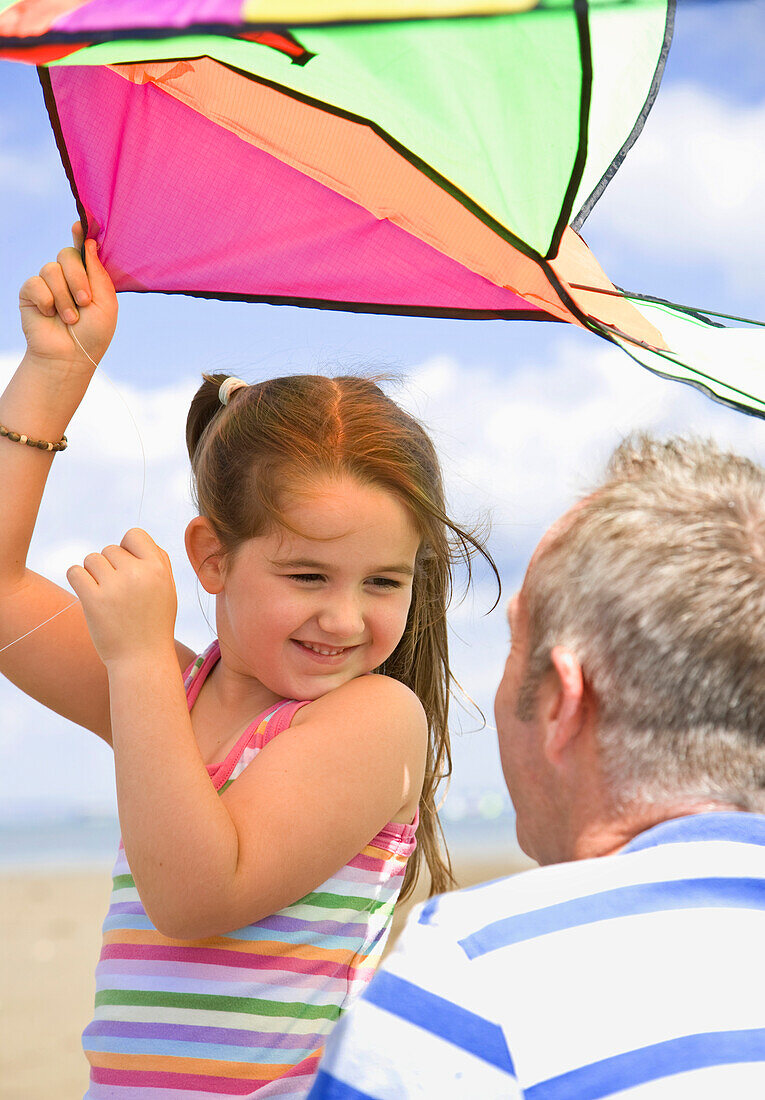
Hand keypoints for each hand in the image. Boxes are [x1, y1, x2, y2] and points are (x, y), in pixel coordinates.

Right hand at [19, 222, 117, 370]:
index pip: (83, 248)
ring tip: (70, 318)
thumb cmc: (93, 334)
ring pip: (52, 269)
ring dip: (64, 296)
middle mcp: (68, 276)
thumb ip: (99, 273)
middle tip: (85, 301)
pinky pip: (35, 283)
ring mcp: (48, 284)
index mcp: (89, 277)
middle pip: (68, 254)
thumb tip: (90, 242)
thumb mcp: (106, 304)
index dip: (81, 234)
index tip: (80, 226)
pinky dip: (46, 300)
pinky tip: (50, 315)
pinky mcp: (31, 293)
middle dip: (78, 278)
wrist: (70, 357)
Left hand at [66, 529, 177, 666]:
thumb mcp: (167, 590)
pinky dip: (77, 579)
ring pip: (91, 559)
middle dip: (110, 567)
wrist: (142, 660)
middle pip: (110, 549)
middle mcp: (138, 573)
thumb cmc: (155, 624)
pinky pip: (74, 572)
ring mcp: (115, 586)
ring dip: (92, 574)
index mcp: (158, 568)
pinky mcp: (94, 600)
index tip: (128, 568)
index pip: (134, 534)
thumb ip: (158, 562)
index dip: (128, 548)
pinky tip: (87, 594)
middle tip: (118, 592)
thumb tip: (135, 540)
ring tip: (105, 595)